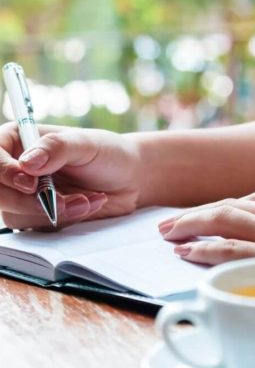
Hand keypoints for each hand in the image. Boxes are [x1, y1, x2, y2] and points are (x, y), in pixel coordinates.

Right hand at [0, 123, 141, 228]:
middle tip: (61, 200)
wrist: (129, 179)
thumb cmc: (107, 153)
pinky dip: (64, 220)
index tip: (29, 183)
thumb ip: (56, 148)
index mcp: (17, 140)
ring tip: (86, 199)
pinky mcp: (37, 216)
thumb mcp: (85, 144)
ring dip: (53, 212)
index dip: (3, 172)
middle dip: (30, 202)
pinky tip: (87, 205)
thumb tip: (27, 163)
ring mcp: (23, 195)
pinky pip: (38, 227)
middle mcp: (15, 168)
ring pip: (16, 214)